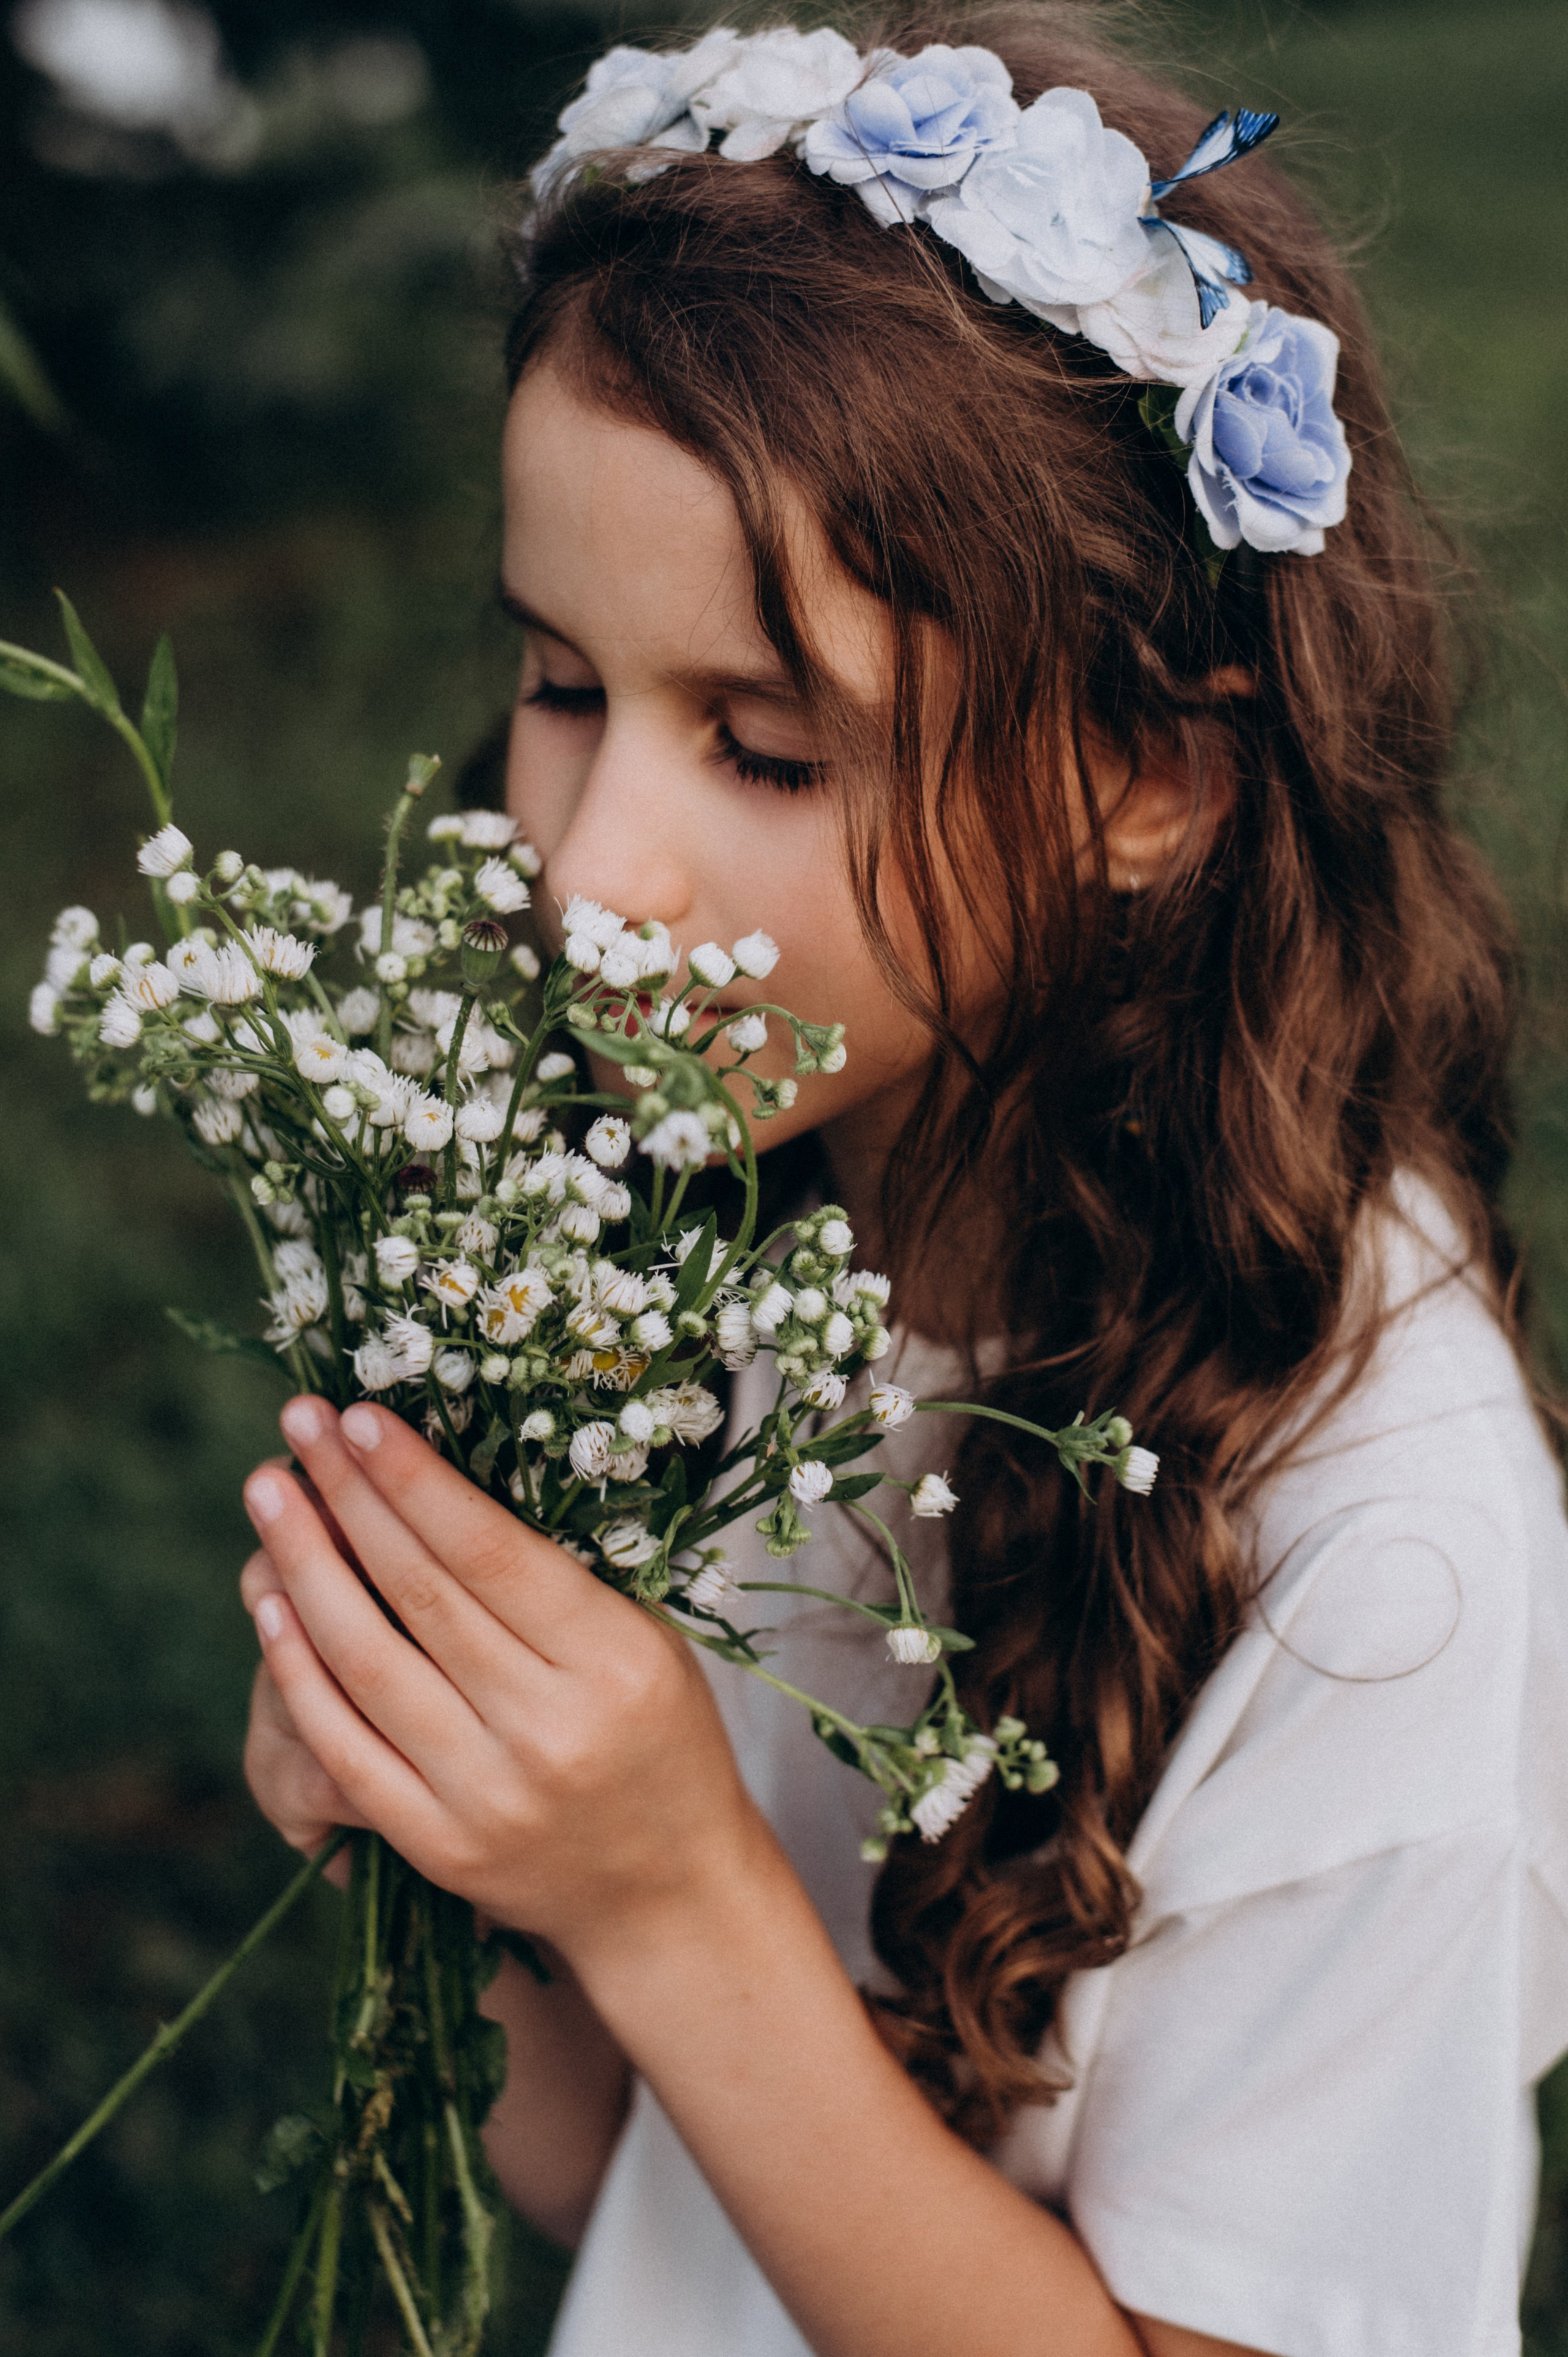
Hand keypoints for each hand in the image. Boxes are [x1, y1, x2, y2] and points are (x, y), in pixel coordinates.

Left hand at [241, 1395, 771, 1967]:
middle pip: (420, 1594)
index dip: (414, 1480)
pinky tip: (269, 1603)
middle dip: (349, 1497)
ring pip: (368, 1662)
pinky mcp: (438, 1844)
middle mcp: (548, 1730)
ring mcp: (486, 1795)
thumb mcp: (648, 1642)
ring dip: (304, 1567)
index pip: (490, 1553)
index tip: (359, 1417)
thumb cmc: (664, 1741)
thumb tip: (441, 1477)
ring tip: (268, 1492)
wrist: (669, 1896)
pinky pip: (346, 1745)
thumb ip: (560, 1575)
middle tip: (297, 1424)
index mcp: (614, 1664)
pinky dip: (300, 1669)